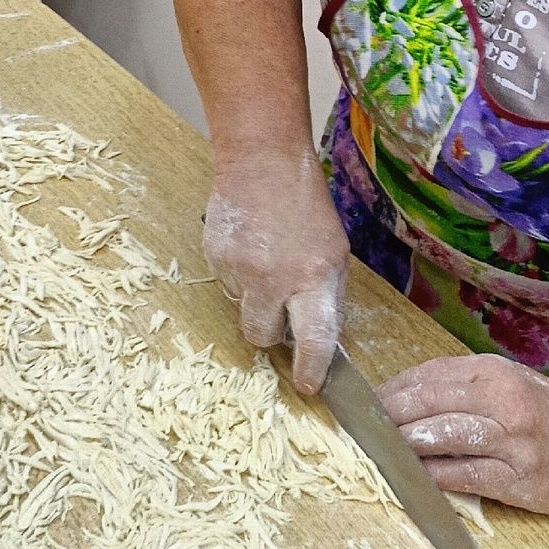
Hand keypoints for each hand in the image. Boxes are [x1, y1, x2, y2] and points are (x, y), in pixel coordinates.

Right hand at [204, 151, 349, 396]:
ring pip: (241, 309)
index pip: (315, 339)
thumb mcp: (334, 252)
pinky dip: (237, 276)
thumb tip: (318, 338)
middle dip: (269, 334)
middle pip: (262, 337)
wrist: (261, 161)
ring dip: (253, 298)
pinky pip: (225, 285)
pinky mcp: (214, 257)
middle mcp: (275, 278)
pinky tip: (248, 248)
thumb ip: (326, 296)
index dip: (311, 369)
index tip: (308, 386)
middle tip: (278, 312)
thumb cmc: (306, 206)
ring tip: (263, 262)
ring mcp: (240, 268)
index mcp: (315, 277)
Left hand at [377, 353, 548, 515]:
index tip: (360, 404)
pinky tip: (409, 478)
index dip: (388, 391)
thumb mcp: (503, 382)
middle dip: (385, 417)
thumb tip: (396, 397)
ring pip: (439, 438)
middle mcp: (500, 400)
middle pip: (425, 404)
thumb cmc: (543, 412)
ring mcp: (510, 441)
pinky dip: (429, 477)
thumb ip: (455, 386)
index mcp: (490, 371)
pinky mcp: (517, 478)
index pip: (424, 377)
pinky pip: (461, 476)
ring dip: (401, 446)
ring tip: (374, 452)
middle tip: (356, 429)